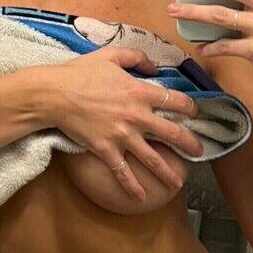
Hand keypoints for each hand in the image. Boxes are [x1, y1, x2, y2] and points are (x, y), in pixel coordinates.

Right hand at [45, 42, 205, 203]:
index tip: (195, 114)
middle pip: (172, 133)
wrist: (54, 95)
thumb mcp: (110, 55)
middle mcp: (137, 116)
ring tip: (178, 182)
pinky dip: (132, 187)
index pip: (175, 101)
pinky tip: (141, 198)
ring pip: (152, 158)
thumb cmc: (80, 73)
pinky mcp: (106, 150)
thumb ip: (136, 57)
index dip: (190, 108)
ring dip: (167, 172)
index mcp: (140, 92)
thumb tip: (154, 67)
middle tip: (199, 152)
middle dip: (190, 144)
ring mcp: (122, 136)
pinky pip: (122, 172)